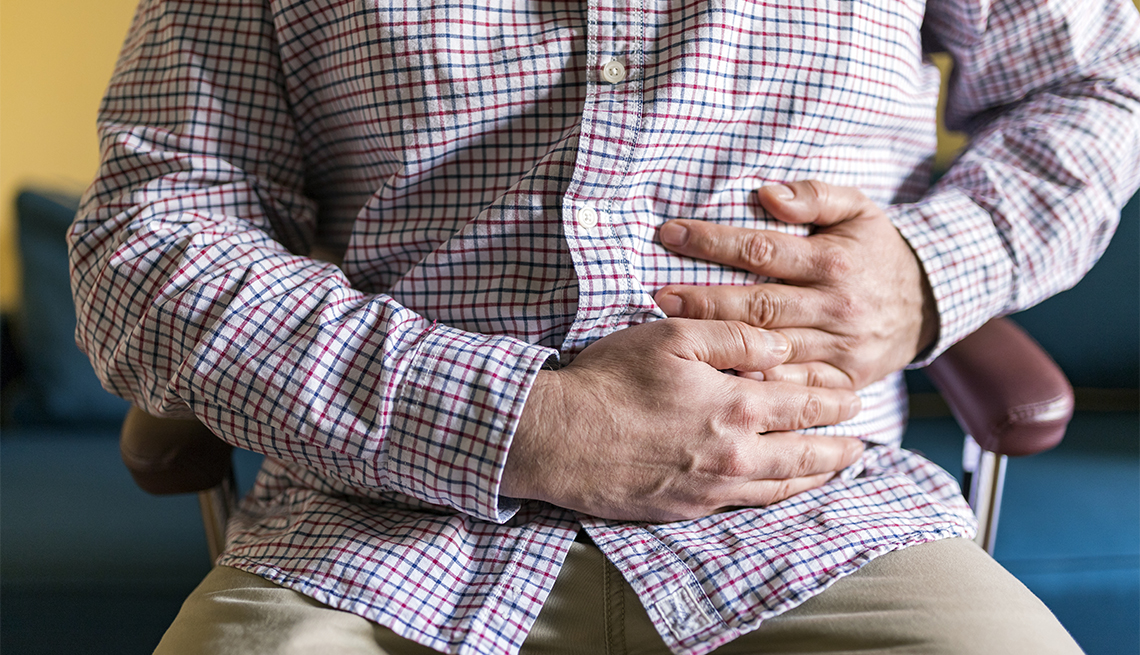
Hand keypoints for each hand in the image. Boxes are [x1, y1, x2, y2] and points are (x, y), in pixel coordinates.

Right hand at [502, 318, 863, 521]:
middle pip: (806, 454)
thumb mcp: (672, 336)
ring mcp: (714, 488)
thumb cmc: (611, 380)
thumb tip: (780, 347)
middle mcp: (736, 455)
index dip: (834, 399)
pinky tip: (781, 491)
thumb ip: (734, 336)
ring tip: (836, 469)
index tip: (853, 396)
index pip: (806, 405)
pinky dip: (778, 498)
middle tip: (859, 440)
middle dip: (839, 445)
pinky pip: (749, 507)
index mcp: (738, 407)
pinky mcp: (689, 509)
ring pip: (783, 487)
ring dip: (817, 477)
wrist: (559, 437)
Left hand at [653, 180, 937, 389]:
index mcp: (834, 261)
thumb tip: (767, 193)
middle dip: (705, 298)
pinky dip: (759, 382)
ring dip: (721, 343)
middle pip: (759, 304)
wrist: (929, 302)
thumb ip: (814, 195)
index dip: (713, 241)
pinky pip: (795, 384)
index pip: (762, 249)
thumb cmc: (875, 250)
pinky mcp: (843, 379)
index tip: (670, 234)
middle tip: (658, 294)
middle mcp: (836, 306)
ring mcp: (840, 347)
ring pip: (771, 348)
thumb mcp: (858, 208)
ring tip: (674, 334)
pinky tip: (720, 375)